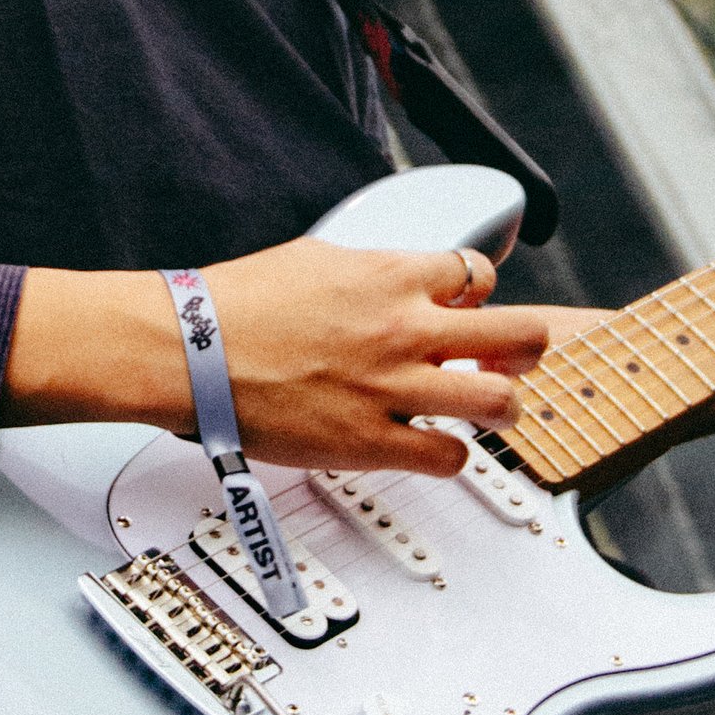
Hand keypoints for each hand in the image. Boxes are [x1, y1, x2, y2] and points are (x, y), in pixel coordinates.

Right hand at [4, 241, 560, 473]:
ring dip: (501, 406)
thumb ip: (372, 272)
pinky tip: (430, 443)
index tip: (468, 310)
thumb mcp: (318, 257)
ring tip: (485, 408)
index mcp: (391, 276)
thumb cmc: (237, 305)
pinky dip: (449, 453)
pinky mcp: (372, 442)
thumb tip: (399, 280)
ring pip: (500, 402)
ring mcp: (394, 388)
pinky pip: (449, 456)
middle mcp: (405, 329)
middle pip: (520, 333)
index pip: (480, 274)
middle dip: (525, 348)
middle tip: (512, 360)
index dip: (480, 295)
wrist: (189, 351)